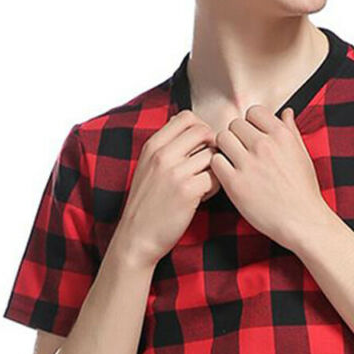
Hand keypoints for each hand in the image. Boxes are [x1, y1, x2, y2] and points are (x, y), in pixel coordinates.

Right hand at [113, 110, 220, 268]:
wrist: (137, 236)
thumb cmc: (146, 204)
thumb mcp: (147, 167)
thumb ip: (165, 147)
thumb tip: (187, 124)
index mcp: (152, 145)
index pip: (187, 118)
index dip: (200, 129)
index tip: (200, 147)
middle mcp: (163, 155)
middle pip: (203, 132)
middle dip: (213, 146)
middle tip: (208, 165)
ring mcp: (175, 172)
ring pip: (212, 155)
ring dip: (216, 168)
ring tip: (205, 183)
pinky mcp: (188, 191)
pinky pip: (216, 178)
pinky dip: (215, 186)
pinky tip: (204, 196)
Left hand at [210, 105, 333, 251]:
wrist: (302, 221)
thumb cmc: (303, 191)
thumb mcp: (302, 155)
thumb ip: (291, 131)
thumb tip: (286, 112)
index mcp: (281, 135)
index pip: (253, 112)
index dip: (250, 124)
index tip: (252, 138)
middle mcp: (264, 146)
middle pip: (234, 124)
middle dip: (236, 137)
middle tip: (241, 153)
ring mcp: (249, 164)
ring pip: (222, 139)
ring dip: (225, 149)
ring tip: (233, 163)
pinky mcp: (236, 184)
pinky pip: (216, 162)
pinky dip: (219, 167)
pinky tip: (229, 176)